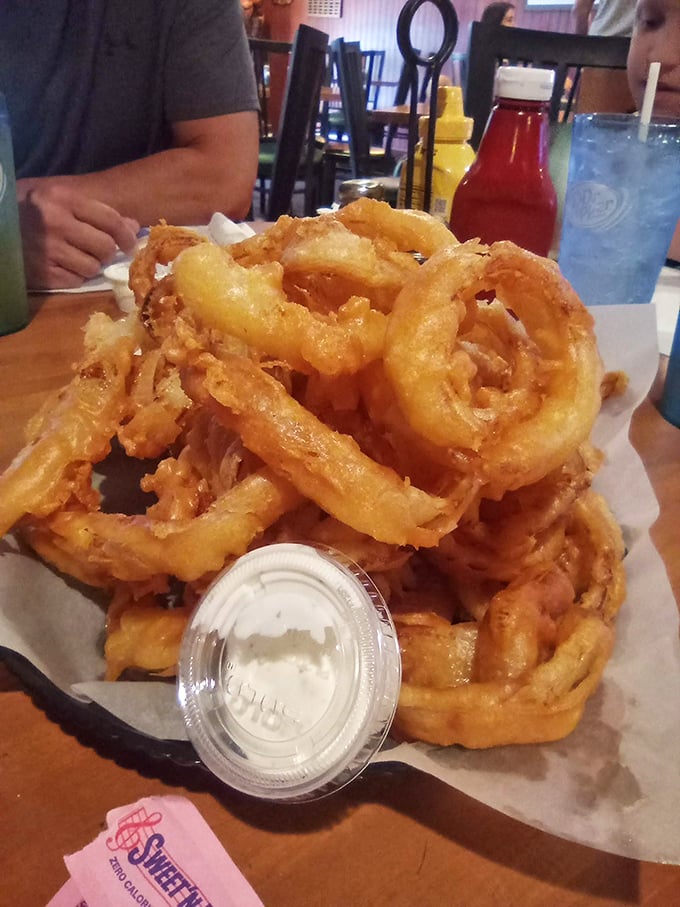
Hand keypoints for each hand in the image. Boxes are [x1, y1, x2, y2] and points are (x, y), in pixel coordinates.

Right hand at [17, 180, 139, 289]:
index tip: (129, 244)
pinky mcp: (42, 273)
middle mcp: (56, 223)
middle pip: (105, 247)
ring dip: (90, 266)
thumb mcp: (60, 201)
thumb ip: (97, 211)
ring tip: (75, 257)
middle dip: (107, 252)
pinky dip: (74, 277)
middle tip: (99, 251)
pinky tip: (61, 266)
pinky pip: (75, 281)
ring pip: (92, 267)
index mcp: (63, 199)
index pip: (110, 220)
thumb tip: (134, 227)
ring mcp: (48, 250)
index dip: (126, 235)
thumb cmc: (32, 213)